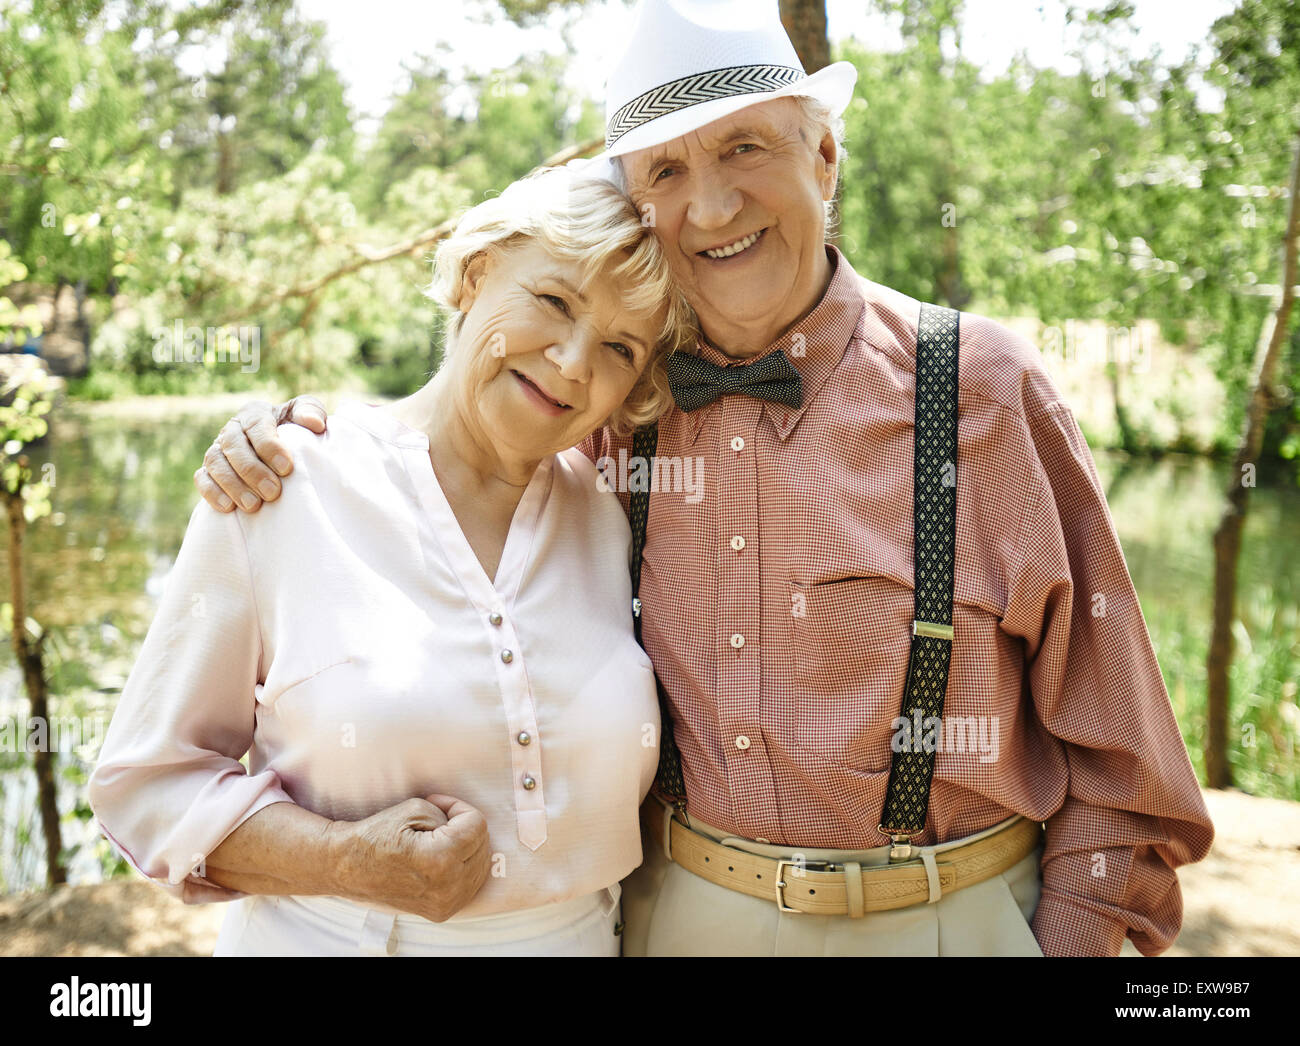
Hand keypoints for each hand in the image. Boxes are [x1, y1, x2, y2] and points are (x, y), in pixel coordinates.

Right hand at [194, 395, 328, 511]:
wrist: (285, 455)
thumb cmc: (300, 433)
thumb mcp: (309, 416)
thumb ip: (312, 412)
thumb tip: (313, 423)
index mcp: (255, 413)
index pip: (257, 425)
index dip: (269, 446)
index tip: (287, 468)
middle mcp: (233, 429)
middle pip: (234, 445)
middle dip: (252, 470)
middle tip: (272, 492)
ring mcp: (218, 449)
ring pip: (215, 462)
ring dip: (233, 484)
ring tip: (253, 505)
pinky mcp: (208, 470)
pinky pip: (202, 478)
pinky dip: (212, 492)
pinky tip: (228, 508)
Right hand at [325, 794, 491, 922]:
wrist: (347, 867)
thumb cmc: (377, 835)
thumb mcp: (415, 809)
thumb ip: (449, 813)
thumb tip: (463, 823)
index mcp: (440, 859)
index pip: (477, 825)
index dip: (459, 808)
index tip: (439, 804)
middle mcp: (447, 887)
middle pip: (483, 845)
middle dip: (465, 827)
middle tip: (439, 821)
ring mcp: (445, 903)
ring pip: (481, 865)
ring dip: (467, 847)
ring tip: (441, 839)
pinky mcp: (442, 912)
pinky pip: (471, 884)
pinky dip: (464, 866)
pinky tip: (444, 857)